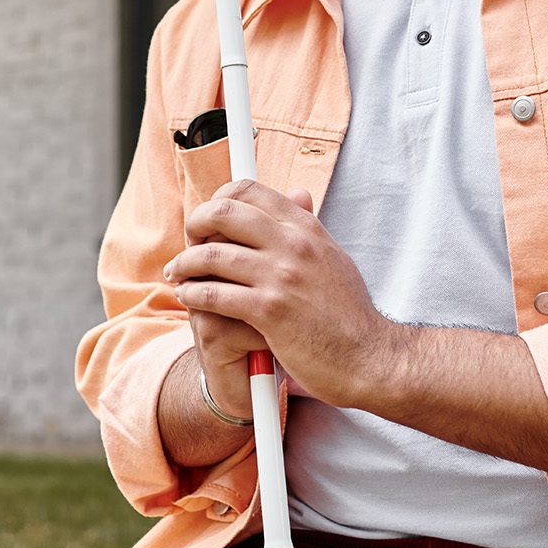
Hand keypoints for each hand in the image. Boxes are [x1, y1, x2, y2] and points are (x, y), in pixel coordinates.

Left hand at [165, 179, 397, 412]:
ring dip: (185, 264)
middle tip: (189, 243)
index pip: (249, 188)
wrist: (369, 358)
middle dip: (195, 224)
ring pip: (211, 255)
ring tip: (178, 274)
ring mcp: (281, 276)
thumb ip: (308, 227)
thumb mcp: (332, 257)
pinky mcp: (269, 311)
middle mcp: (293, 244)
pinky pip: (213, 294)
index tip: (209, 219)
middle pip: (223, 211)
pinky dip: (192, 294)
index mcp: (306, 227)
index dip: (218, 198)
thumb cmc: (347, 315)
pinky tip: (188, 298)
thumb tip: (297, 193)